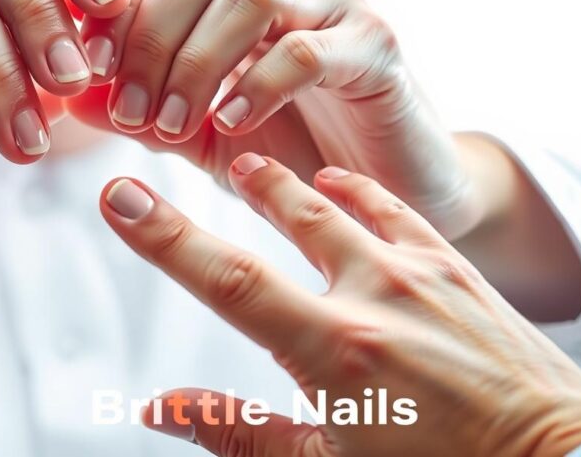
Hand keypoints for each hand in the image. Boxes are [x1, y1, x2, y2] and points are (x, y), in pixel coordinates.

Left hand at [70, 0, 481, 239]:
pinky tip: (229, 123)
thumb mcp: (198, 131)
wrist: (385, 185)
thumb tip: (68, 96)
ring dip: (195, 63)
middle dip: (149, 38)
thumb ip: (140, 111)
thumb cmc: (287, 149)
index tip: (82, 67)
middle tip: (127, 110)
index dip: (115, 7)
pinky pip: (306, 49)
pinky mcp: (375, 46)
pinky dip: (255, 85)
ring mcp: (334, 4)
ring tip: (172, 124)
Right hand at [99, 156, 580, 456]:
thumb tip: (160, 408)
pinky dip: (364, 193)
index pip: (227, 281)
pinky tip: (342, 184)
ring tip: (258, 166)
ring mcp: (422, 277)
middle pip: (289, 217)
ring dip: (294, 184)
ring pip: (342, 205)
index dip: (165, 237)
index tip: (121, 199)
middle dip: (238, 184)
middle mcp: (376, 299)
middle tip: (200, 152)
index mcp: (334, 352)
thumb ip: (236, 431)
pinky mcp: (459, 273)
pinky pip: (402, 213)